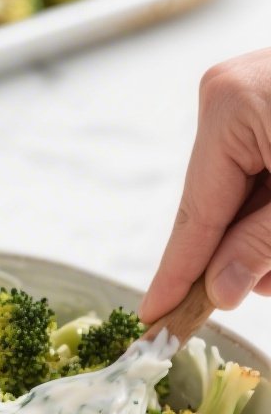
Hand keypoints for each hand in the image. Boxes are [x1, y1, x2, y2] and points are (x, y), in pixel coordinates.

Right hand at [140, 48, 270, 323]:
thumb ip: (261, 248)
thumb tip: (220, 289)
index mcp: (229, 109)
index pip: (194, 216)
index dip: (176, 275)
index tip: (154, 318)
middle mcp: (231, 95)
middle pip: (217, 208)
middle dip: (247, 254)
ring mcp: (253, 95)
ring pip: (243, 197)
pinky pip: (262, 172)